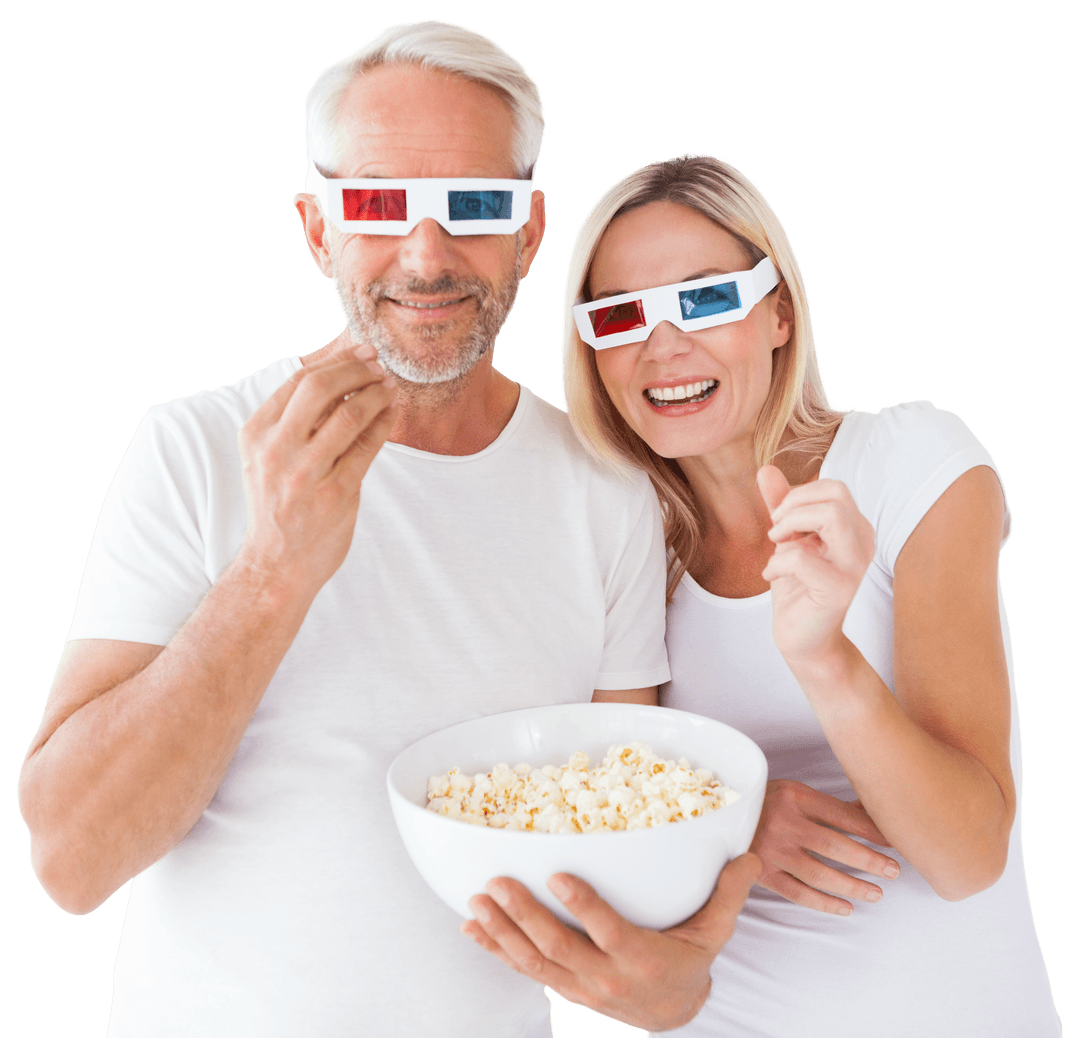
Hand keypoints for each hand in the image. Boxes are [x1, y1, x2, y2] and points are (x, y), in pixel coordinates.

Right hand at [237, 331, 396, 591]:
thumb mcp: (269, 457)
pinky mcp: (336, 492)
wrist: (277, 564)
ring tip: (391, 386)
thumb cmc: (278, 505)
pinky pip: (368, 446)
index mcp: (256, 434)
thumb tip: (338, 374)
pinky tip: (392, 413)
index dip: (335, 361)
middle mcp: (277, 449)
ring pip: (350, 413)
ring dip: (377, 393)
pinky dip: (384, 423)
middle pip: (321, 387)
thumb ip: (294, 420)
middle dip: (357, 369)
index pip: (298, 380)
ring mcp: (306, 472)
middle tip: (379, 363)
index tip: (361, 353)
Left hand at [462, 854, 760, 1031]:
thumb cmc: (690, 959)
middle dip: (525, 916)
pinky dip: (496, 950)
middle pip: (559, 948)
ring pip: (533, 962)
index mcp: (642, 959)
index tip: (558, 876)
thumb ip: (728, 893)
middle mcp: (605, 977)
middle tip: (498, 883)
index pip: (608, 932)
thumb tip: (748, 853)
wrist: (672, 1013)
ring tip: (477, 901)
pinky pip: (523, 970)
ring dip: (502, 931)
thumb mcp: (715, 931)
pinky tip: (473, 928)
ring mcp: (579, 987)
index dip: (583, 906)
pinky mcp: (562, 988)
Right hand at [751, 779, 898, 914]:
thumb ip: (829, 806)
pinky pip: (798, 893)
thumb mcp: (794, 794)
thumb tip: (872, 812)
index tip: (893, 841)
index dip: (871, 830)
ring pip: (820, 873)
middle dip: (869, 860)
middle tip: (893, 871)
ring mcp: (771, 849)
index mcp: (794, 796)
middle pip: (835, 845)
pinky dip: (825, 903)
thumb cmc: (765, 804)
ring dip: (853, 886)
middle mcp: (783, 822)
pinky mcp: (762, 872)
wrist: (719, 815)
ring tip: (876, 893)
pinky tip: (846, 908)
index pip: (841, 815)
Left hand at [757, 466, 874, 663]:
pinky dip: (778, 562)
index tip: (780, 520)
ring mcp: (855, 567)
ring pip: (831, 516)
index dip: (798, 495)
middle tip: (776, 529)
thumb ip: (780, 505)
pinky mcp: (840, 590)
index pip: (833, 487)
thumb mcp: (786, 539)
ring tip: (776, 544)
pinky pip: (804, 559)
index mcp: (855, 528)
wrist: (803, 639)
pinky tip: (772, 575)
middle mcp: (863, 543)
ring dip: (791, 523)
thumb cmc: (797, 589)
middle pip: (835, 493)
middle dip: (793, 504)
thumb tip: (766, 469)